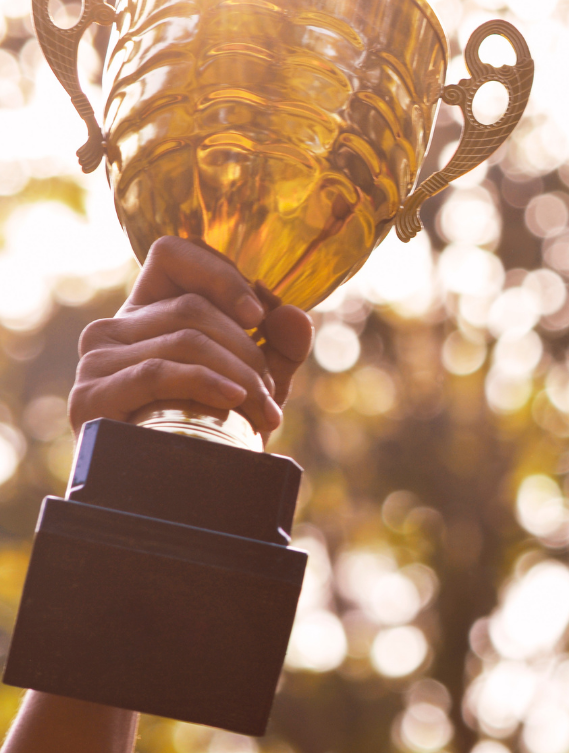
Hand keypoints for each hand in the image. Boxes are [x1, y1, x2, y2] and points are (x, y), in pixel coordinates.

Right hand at [69, 237, 312, 439]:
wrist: (169, 499)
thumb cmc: (210, 433)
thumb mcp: (254, 383)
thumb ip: (279, 347)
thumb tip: (293, 314)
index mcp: (147, 312)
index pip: (173, 253)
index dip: (220, 274)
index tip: (258, 314)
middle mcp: (113, 328)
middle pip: (194, 307)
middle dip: (249, 349)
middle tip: (272, 394)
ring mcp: (96, 360)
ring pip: (185, 338)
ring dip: (240, 374)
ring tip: (265, 411)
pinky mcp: (90, 397)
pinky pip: (159, 371)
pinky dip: (206, 382)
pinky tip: (233, 401)